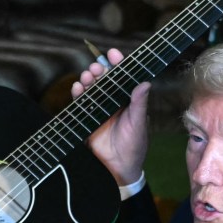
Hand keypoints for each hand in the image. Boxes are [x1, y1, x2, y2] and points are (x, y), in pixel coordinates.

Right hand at [72, 48, 150, 186]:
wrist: (119, 169)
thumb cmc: (135, 147)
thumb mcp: (138, 124)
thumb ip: (139, 104)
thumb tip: (145, 83)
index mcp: (127, 100)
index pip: (122, 77)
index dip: (117, 64)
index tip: (112, 53)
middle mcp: (112, 102)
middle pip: (104, 80)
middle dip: (99, 70)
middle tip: (97, 67)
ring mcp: (99, 110)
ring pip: (91, 89)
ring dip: (87, 80)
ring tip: (87, 77)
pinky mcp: (86, 120)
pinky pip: (80, 104)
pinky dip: (77, 94)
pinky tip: (78, 88)